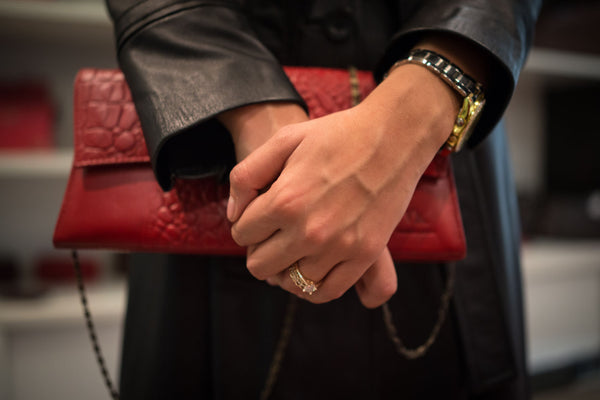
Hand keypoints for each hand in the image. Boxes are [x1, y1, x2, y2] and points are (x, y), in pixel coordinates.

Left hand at [227, 63, 460, 307]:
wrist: (393, 136)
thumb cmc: (336, 134)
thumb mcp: (283, 140)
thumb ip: (246, 176)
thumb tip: (233, 215)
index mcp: (284, 200)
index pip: (241, 234)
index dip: (245, 225)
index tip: (258, 216)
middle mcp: (309, 230)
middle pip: (260, 266)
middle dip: (259, 250)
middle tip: (272, 234)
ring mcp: (338, 246)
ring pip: (291, 282)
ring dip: (286, 267)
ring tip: (294, 247)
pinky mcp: (363, 255)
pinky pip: (326, 291)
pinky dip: (312, 286)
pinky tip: (311, 269)